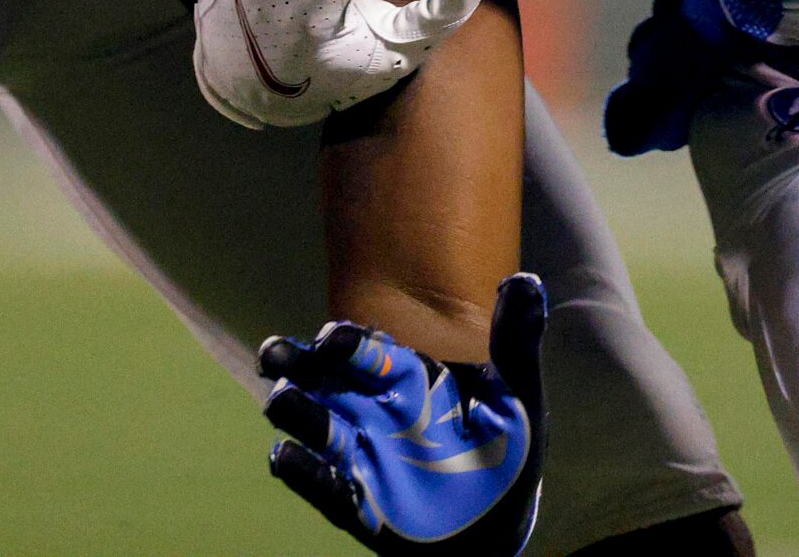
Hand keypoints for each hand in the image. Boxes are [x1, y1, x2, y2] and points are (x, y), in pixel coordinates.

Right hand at [262, 274, 547, 555]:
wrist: (499, 518)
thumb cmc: (506, 446)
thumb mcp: (519, 395)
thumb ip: (516, 342)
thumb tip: (526, 280)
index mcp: (411, 377)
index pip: (374, 352)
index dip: (351, 343)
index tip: (331, 337)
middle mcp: (377, 410)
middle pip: (330, 381)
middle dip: (301, 366)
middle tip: (272, 355)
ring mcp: (364, 456)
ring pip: (321, 428)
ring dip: (299, 414)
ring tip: (280, 400)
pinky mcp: (360, 504)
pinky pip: (327, 486)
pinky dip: (306, 472)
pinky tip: (285, 456)